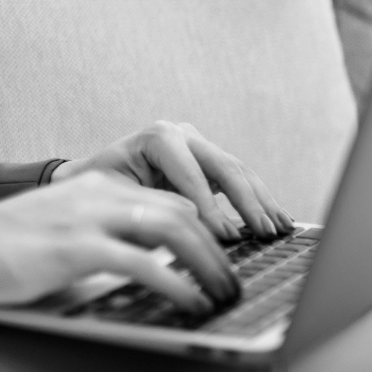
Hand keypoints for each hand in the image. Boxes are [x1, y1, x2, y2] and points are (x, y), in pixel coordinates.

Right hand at [0, 170, 239, 312]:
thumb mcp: (60, 228)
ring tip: (224, 291)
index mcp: (95, 186)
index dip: (203, 228)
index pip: (167, 199)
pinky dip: (175, 282)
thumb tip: (146, 263)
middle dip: (217, 246)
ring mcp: (87, 217)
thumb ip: (101, 234)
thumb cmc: (3, 247)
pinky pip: (141, 262)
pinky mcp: (75, 247)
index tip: (223, 259)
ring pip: (171, 227)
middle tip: (234, 280)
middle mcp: (97, 193)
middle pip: (178, 209)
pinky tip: (190, 301)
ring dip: (208, 262)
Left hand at [50, 120, 293, 241]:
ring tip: (279, 230)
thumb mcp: (118, 196)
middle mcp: (181, 134)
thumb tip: (191, 221)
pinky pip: (240, 180)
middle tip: (262, 233)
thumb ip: (154, 205)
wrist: (92, 179)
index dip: (209, 207)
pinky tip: (278, 220)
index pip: (190, 174)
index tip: (224, 237)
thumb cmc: (99, 188)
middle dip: (246, 202)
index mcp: (158, 138)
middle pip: (223, 166)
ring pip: (238, 172)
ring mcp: (198, 146)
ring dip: (261, 202)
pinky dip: (260, 200)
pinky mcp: (208, 162)